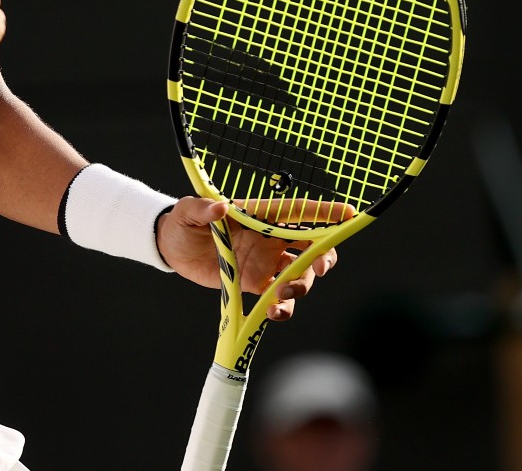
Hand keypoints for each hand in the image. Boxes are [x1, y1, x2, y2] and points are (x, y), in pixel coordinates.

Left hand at [156, 197, 340, 320]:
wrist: (172, 249)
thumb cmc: (184, 222)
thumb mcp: (188, 211)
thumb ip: (203, 209)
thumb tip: (220, 208)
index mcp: (261, 216)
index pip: (298, 212)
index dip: (325, 212)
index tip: (349, 214)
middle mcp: (270, 238)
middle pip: (312, 245)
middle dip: (324, 256)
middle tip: (320, 268)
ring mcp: (267, 263)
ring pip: (301, 274)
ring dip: (302, 285)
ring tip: (282, 293)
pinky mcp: (258, 284)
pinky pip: (281, 298)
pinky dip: (284, 308)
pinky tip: (274, 313)